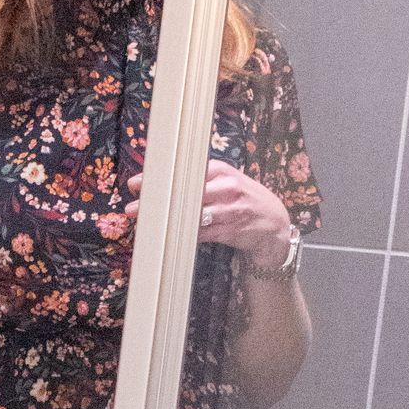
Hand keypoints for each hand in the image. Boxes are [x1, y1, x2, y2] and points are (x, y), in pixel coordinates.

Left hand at [129, 162, 294, 272]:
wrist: (275, 223)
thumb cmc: (244, 200)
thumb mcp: (227, 182)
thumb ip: (200, 180)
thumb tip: (163, 183)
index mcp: (221, 171)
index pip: (185, 172)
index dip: (158, 179)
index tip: (135, 185)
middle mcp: (226, 188)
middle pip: (185, 192)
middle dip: (158, 201)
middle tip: (133, 208)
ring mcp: (230, 211)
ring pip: (192, 216)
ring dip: (167, 221)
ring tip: (147, 225)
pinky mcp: (230, 231)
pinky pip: (201, 234)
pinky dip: (183, 236)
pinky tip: (168, 237)